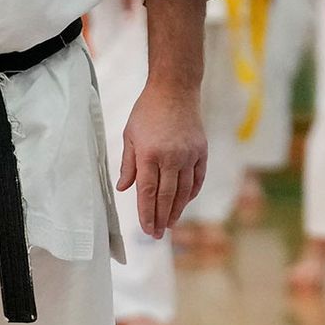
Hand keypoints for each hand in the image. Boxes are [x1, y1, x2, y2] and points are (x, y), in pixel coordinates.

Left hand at [117, 81, 207, 237]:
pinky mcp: (201, 150)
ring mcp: (189, 155)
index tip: (146, 229)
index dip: (146, 214)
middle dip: (161, 218)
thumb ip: (129, 164)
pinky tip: (185, 202)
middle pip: (167, 196)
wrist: (175, 89)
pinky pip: (197, 178)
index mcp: (149, 155)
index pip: (147, 193)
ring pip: (184, 191)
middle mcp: (171, 157)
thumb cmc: (147, 111)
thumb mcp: (130, 135)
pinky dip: (192, 193)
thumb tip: (124, 189)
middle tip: (157, 234)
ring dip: (177, 210)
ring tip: (170, 223)